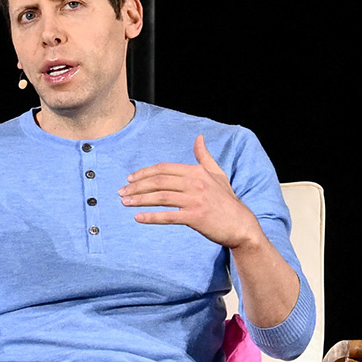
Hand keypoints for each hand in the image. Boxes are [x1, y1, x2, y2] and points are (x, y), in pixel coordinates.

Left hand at [121, 135, 263, 249]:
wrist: (240, 224)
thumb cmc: (226, 200)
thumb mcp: (217, 174)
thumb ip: (204, 156)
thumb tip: (199, 138)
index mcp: (197, 171)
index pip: (164, 169)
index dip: (144, 172)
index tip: (130, 178)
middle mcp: (195, 183)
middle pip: (159, 181)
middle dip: (137, 186)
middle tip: (122, 191)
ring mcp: (195, 200)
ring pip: (161, 197)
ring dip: (139, 199)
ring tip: (125, 202)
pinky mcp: (195, 217)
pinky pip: (169, 216)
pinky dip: (152, 217)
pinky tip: (138, 217)